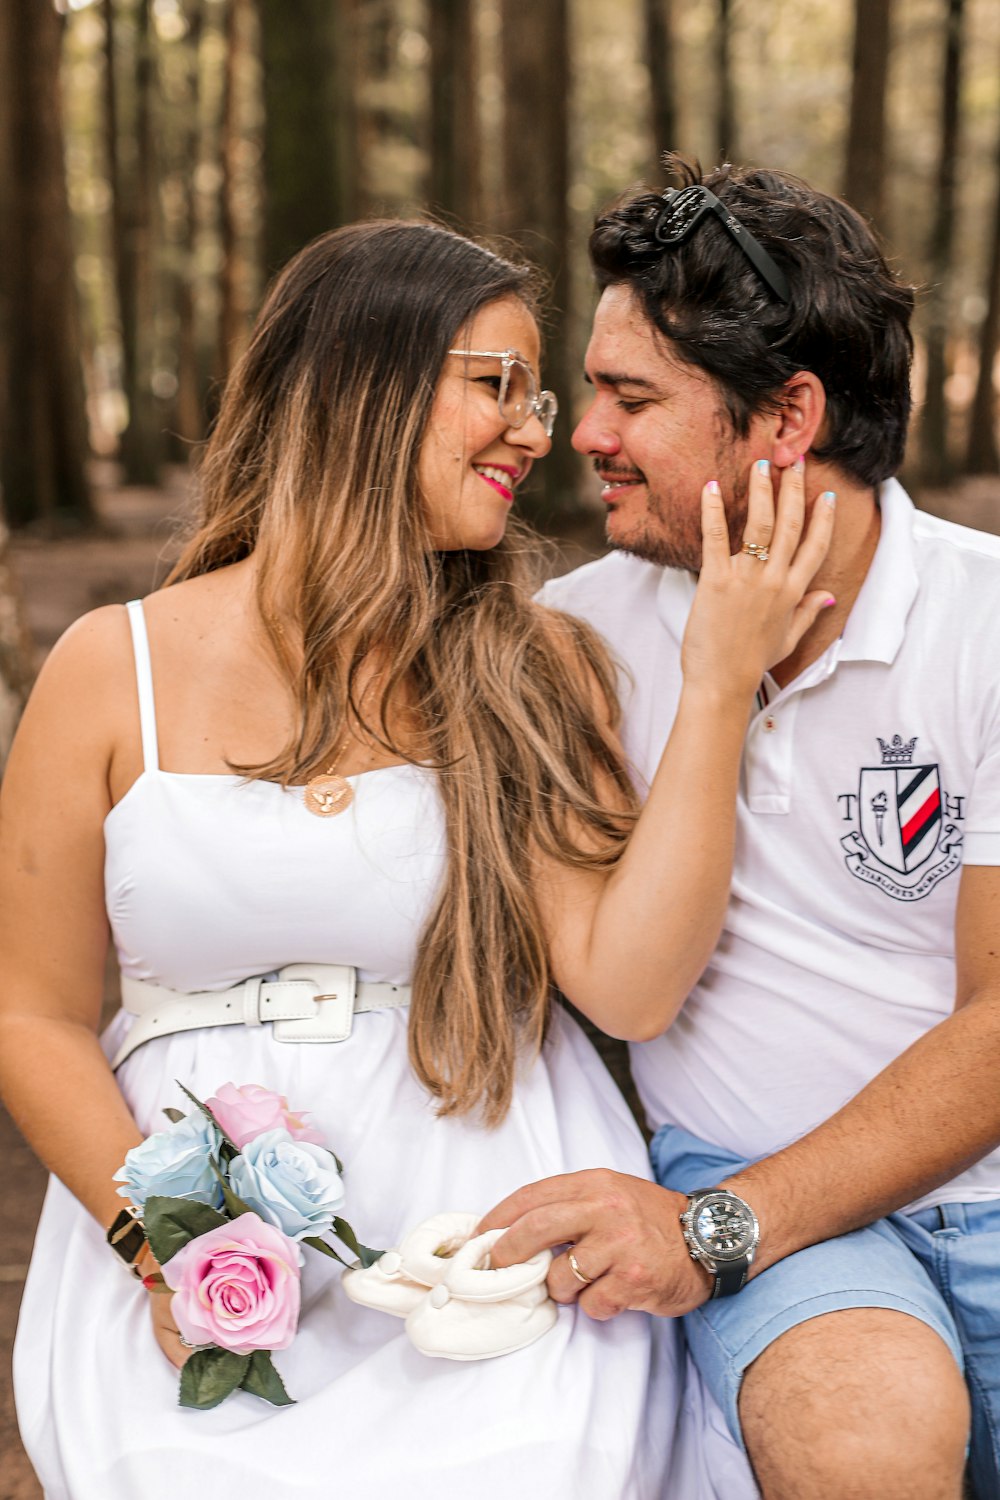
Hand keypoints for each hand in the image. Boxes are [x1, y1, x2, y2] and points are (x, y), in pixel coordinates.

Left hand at [477, 1169, 709, 1320]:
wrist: (708, 1239)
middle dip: (506, 1255)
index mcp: (594, 1183)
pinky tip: (612, 1295)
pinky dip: (595, 1307)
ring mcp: (620, 1245)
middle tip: (497, 1270)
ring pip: (560, 1278)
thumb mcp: (610, 1194)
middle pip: (533, 1231)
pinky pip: (592, 1305)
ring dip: (563, 1290)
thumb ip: (569, 1205)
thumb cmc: (650, 1219)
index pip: (531, 1196)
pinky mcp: (635, 1280)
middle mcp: (605, 1209)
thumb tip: (512, 1230)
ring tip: (584, 1283)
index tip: (479, 1236)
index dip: (498, 1217)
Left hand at [681, 458, 835, 696]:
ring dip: (761, 490)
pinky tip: (712, 487)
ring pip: (759, 524)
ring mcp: (747, 578)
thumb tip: (828, 597)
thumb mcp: (788, 638)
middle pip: (790, 524)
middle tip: (794, 461)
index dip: (823, 518)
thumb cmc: (752, 662)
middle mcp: (775, 580)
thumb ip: (809, 613)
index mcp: (794, 592)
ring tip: (761, 464)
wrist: (722, 682)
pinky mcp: (716, 580)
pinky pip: (716, 537)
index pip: (815, 545)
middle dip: (793, 488)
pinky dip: (713, 511)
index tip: (827, 494)